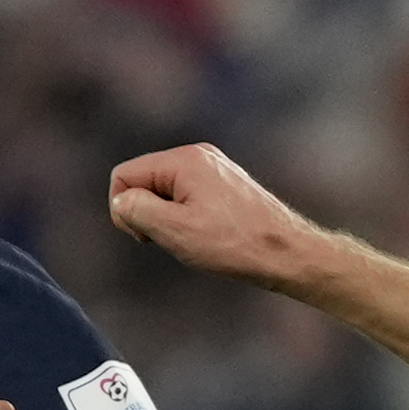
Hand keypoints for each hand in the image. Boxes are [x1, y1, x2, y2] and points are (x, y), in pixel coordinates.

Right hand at [105, 142, 329, 288]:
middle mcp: (199, 156)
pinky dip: (186, 218)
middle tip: (171, 239)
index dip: (124, 210)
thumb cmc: (234, 244)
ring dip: (167, 218)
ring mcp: (214, 169)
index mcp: (184, 160)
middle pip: (144, 180)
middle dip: (146, 213)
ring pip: (165, 192)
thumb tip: (121, 201)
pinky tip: (206, 236)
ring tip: (193, 239)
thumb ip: (137, 210)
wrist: (287, 253)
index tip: (146, 237)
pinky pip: (186, 197)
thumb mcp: (175, 230)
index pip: (124, 175)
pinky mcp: (224, 185)